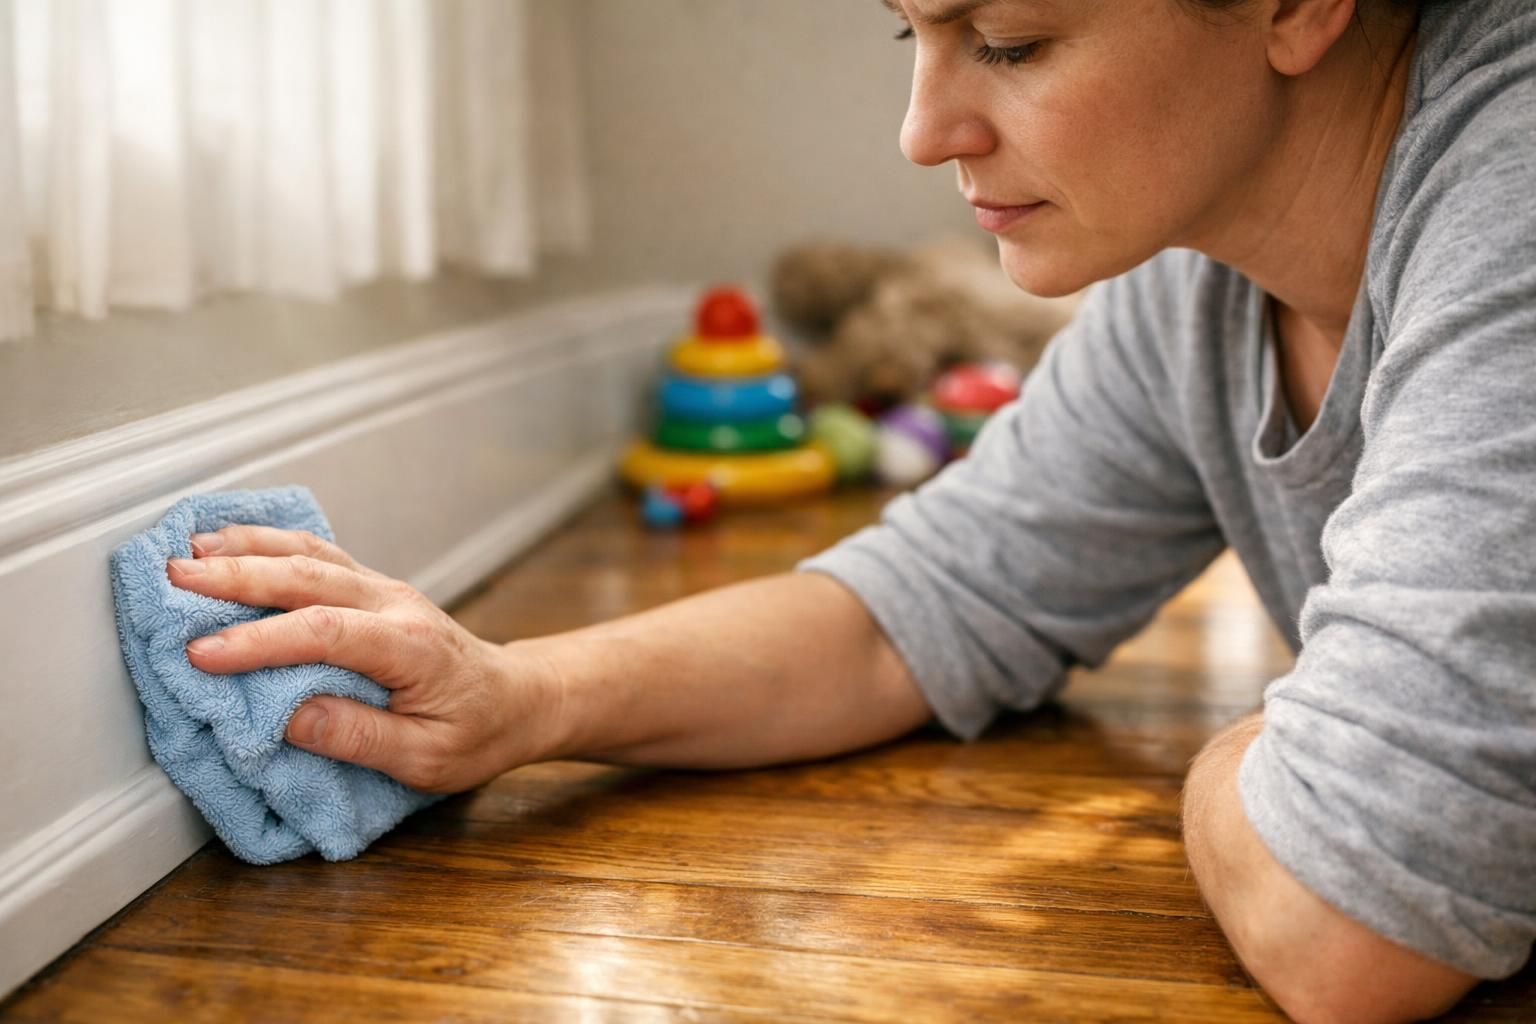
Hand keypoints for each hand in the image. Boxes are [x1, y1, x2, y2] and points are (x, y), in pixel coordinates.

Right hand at [166, 526, 563, 792]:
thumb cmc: (480, 732)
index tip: (204, 654)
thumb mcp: (428, 758)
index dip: (260, 641)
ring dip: (246, 547)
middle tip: (174, 582)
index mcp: (411, 646)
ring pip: (309, 554)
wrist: (519, 697)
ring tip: (187, 550)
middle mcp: (395, 604)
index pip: (325, 632)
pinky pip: (317, 553)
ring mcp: (384, 588)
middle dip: (236, 576)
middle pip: (308, 576)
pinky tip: (230, 539)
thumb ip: (362, 737)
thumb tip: (291, 719)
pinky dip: (268, 541)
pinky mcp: (373, 587)